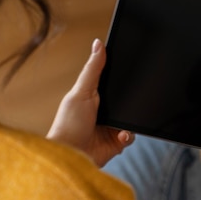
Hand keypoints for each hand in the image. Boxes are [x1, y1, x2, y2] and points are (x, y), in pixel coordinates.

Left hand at [47, 39, 134, 166]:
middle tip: (133, 97)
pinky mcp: (116, 142)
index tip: (132, 66)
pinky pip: (131, 135)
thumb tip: (98, 43)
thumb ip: (92, 69)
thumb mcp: (81, 92)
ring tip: (122, 121)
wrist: (69, 156)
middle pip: (125, 99)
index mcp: (93, 96)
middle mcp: (103, 110)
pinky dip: (128, 135)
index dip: (121, 73)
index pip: (111, 80)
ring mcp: (110, 126)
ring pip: (131, 117)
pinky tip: (121, 134)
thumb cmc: (68, 124)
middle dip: (132, 99)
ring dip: (130, 119)